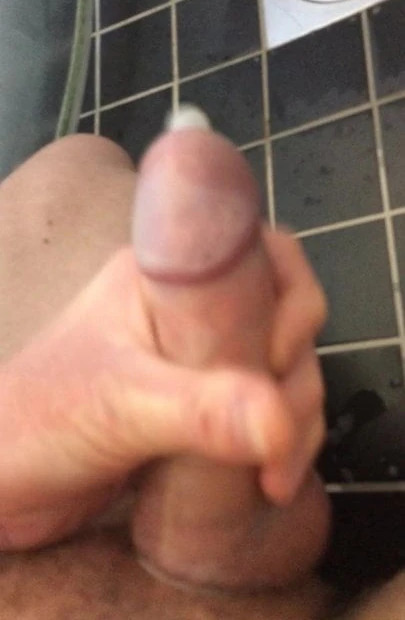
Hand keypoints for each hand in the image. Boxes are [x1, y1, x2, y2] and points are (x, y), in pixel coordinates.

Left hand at [0, 227, 326, 549]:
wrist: (4, 480)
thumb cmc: (41, 419)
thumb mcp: (120, 406)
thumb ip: (198, 411)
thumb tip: (280, 421)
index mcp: (170, 275)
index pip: (264, 255)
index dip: (292, 301)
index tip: (280, 362)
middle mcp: (191, 307)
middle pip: (284, 320)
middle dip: (299, 380)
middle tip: (283, 438)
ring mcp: (197, 356)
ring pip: (279, 369)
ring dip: (295, 419)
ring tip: (277, 475)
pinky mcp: (199, 403)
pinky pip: (260, 408)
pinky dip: (277, 439)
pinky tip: (270, 478)